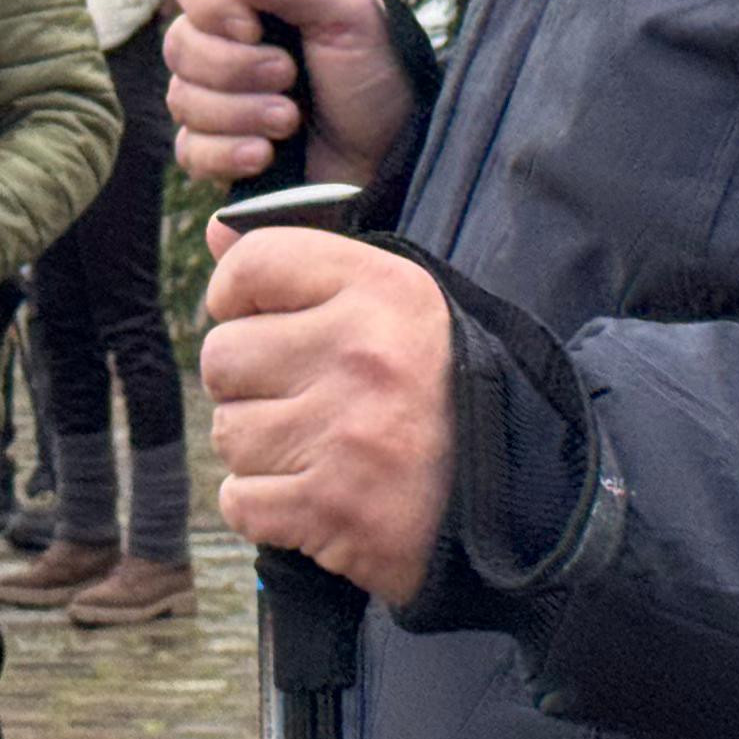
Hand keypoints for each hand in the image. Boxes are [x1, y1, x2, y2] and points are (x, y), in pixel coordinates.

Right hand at [167, 0, 413, 189]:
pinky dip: (226, 153)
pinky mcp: (217, 151)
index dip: (209, 2)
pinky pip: (188, 151)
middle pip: (180, 43)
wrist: (392, 154)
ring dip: (241, 111)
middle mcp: (226, 43)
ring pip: (182, 98)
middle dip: (236, 67)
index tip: (252, 26)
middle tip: (290, 76)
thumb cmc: (376, 74)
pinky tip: (265, 154)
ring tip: (291, 120)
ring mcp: (217, 99)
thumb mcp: (352, 15)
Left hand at [198, 219, 456, 606]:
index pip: (252, 262)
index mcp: (383, 289)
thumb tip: (214, 231)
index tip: (259, 321)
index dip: (235, 295)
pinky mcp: (329, 506)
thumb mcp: (399, 306)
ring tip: (322, 450)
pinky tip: (317, 496)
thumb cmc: (446, 394)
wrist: (524, 502)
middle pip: (221, 355)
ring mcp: (344, 431)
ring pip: (228, 432)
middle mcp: (362, 352)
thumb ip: (308, 263)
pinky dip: (267, 507)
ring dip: (261, 450)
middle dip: (248, 385)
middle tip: (302, 400)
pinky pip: (239, 499)